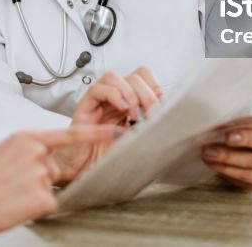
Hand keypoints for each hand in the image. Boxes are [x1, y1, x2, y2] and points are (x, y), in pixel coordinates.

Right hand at [0, 125, 120, 243]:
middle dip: (38, 178)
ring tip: (7, 195)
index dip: (95, 134)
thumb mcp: (0, 153)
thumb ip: (25, 151)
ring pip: (49, 188)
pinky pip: (47, 204)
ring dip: (32, 194)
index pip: (68, 134)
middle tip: (10, 185)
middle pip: (53, 167)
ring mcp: (41, 175)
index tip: (116, 132)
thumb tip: (40, 158)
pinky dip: (33, 209)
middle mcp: (36, 153)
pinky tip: (13, 205)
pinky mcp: (43, 198)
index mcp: (25, 138)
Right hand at [52, 67, 163, 182]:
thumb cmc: (106, 162)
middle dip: (147, 93)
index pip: (144, 77)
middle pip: (134, 75)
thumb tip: (169, 120)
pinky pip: (97, 89)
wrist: (82, 175)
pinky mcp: (84, 109)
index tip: (161, 106)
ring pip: (113, 76)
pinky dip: (113, 95)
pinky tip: (121, 109)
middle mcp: (114, 100)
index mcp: (128, 105)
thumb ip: (148, 130)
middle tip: (150, 113)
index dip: (155, 86)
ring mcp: (98, 103)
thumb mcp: (136, 144)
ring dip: (129, 92)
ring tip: (134, 113)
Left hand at [201, 91, 251, 189]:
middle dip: (248, 138)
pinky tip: (214, 163)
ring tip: (209, 151)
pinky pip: (249, 176)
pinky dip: (229, 170)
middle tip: (228, 137)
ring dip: (230, 157)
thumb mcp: (244, 118)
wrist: (246, 155)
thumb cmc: (245, 131)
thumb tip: (214, 117)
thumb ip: (239, 114)